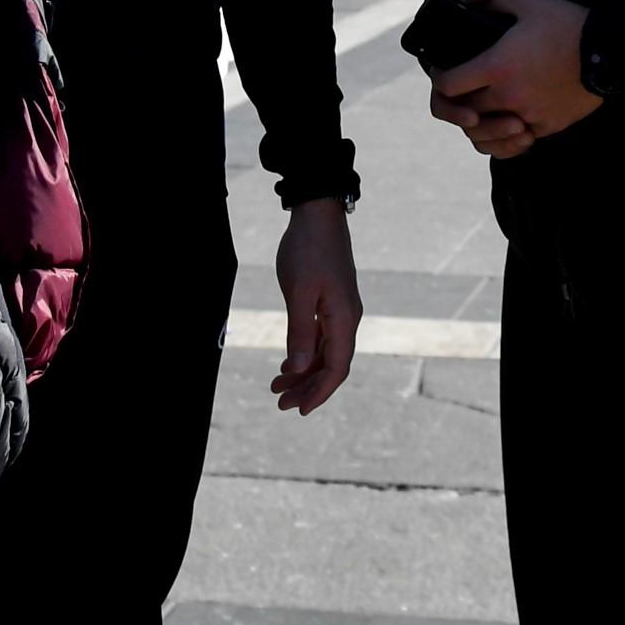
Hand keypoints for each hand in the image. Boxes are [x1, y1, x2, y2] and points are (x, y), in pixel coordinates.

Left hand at [268, 198, 359, 415]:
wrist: (318, 214)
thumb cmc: (308, 250)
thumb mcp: (299, 292)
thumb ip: (300, 331)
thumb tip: (300, 368)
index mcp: (344, 318)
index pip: (337, 368)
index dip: (319, 393)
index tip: (298, 410)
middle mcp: (347, 318)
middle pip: (332, 365)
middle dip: (308, 388)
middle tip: (280, 403)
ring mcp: (340, 309)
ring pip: (326, 353)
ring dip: (304, 372)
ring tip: (277, 386)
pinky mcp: (331, 301)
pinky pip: (322, 337)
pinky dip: (306, 353)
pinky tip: (289, 362)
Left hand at [430, 0, 599, 154]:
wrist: (610, 51)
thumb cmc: (568, 24)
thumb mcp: (529, 3)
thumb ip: (498, 0)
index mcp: (497, 67)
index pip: (448, 86)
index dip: (441, 79)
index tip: (446, 72)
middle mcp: (508, 96)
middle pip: (466, 111)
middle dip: (462, 100)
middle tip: (468, 88)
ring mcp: (528, 115)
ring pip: (489, 133)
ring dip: (483, 123)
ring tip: (486, 110)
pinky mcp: (547, 126)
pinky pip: (518, 140)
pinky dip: (511, 133)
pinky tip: (513, 119)